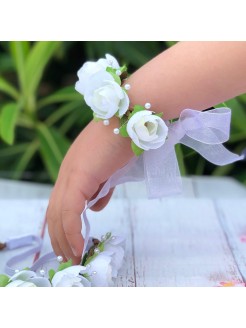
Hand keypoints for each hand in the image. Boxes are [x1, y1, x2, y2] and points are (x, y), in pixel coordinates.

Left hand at [46, 117, 132, 263]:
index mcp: (73, 171)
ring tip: (72, 259)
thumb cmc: (126, 140)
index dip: (62, 227)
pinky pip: (69, 210)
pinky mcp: (78, 176)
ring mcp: (70, 173)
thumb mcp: (112, 171)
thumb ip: (102, 189)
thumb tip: (95, 208)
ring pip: (57, 214)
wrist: (132, 117)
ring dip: (64, 239)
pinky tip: (78, 246)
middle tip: (67, 259)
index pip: (60, 204)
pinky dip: (71, 231)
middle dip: (59, 238)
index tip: (70, 246)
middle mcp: (66, 172)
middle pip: (54, 212)